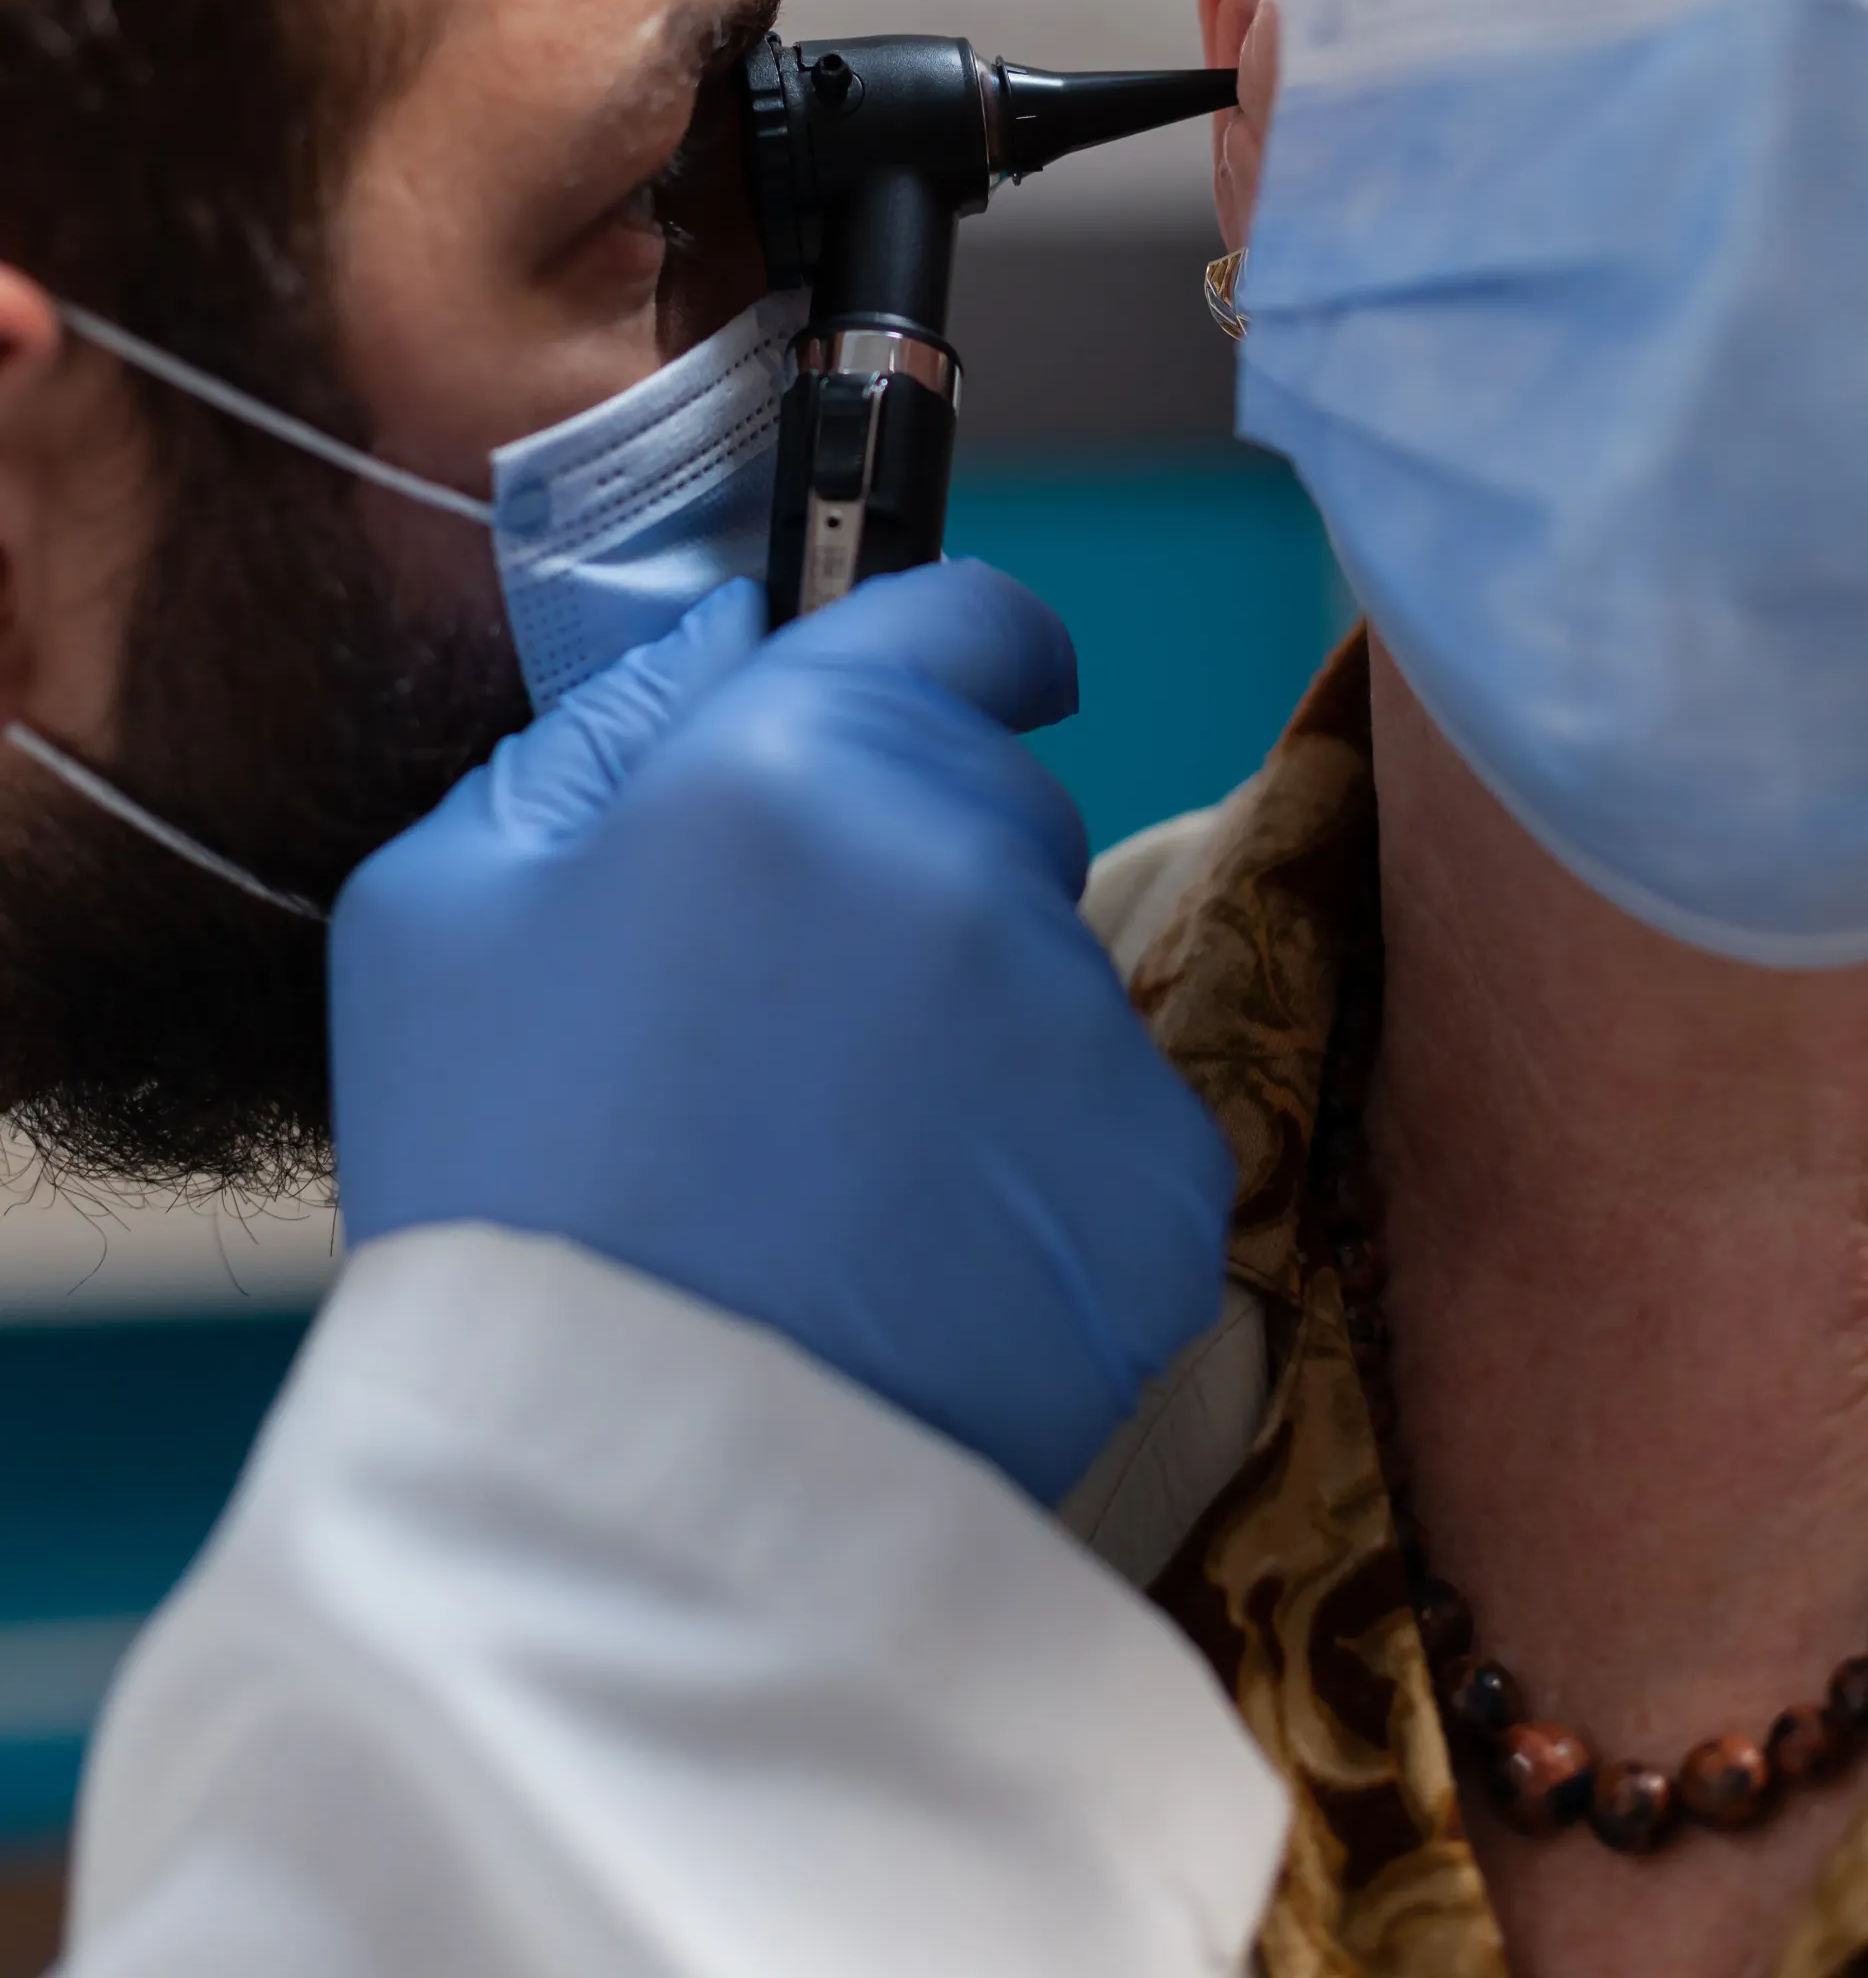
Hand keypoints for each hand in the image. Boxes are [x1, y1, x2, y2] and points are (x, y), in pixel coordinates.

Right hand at [329, 563, 1234, 1502]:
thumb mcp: (440, 913)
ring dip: (977, 1031)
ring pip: (1056, 975)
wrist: (619, 1508)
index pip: (966, 622)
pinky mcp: (1165, 1186)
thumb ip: (588, 737)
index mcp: (787, 771)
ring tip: (837, 1177)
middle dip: (926, 867)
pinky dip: (1044, 1175)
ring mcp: (1083, 1032)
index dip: (956, 651)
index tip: (958, 689)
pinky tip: (919, 1260)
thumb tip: (729, 641)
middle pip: (1003, 805)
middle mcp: (966, 869)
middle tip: (798, 1025)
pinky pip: (1117, 1128)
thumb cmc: (500, 1194)